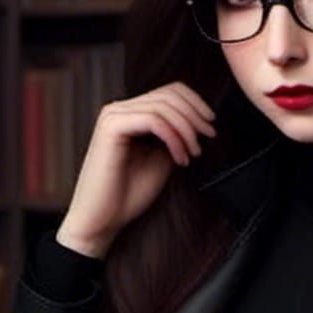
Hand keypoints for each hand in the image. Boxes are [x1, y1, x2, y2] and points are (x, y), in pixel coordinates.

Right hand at [56, 81, 217, 257]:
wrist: (102, 220)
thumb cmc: (128, 195)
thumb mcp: (161, 159)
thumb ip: (175, 137)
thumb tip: (197, 123)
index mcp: (131, 114)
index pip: (168, 92)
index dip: (195, 103)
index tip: (211, 124)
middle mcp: (120, 109)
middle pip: (168, 94)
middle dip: (195, 115)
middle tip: (209, 135)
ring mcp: (113, 116)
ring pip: (163, 106)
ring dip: (186, 129)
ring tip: (193, 153)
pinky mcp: (111, 127)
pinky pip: (153, 120)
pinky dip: (173, 137)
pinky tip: (180, 158)